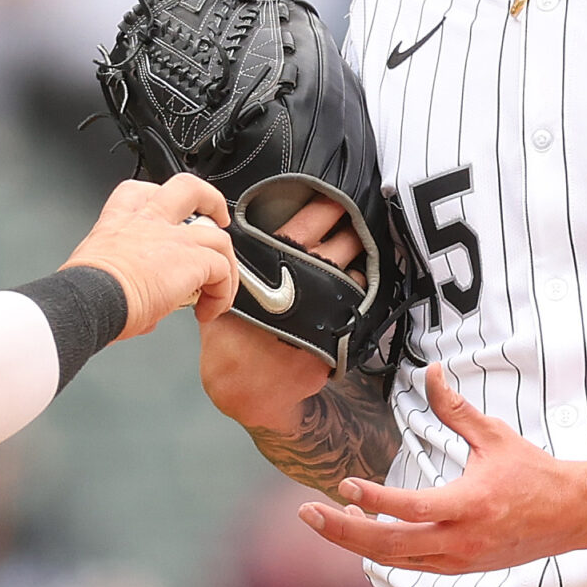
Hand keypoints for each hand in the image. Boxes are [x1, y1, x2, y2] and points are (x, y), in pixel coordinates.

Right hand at [64, 174, 236, 339]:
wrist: (88, 301)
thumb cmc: (81, 293)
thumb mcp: (92, 276)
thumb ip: (123, 286)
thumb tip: (142, 310)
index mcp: (118, 222)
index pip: (139, 191)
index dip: (158, 197)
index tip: (168, 215)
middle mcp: (148, 222)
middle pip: (188, 188)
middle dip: (210, 200)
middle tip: (217, 218)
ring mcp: (174, 238)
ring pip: (218, 235)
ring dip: (226, 261)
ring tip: (223, 282)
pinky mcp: (192, 261)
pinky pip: (223, 271)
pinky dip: (223, 293)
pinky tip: (210, 310)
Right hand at [196, 193, 365, 430]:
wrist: (244, 387)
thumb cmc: (229, 337)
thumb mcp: (226, 290)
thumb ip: (239, 262)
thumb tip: (236, 238)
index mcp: (278, 260)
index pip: (313, 218)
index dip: (329, 205)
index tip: (338, 199)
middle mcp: (309, 278)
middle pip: (345, 242)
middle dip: (353, 232)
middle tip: (354, 227)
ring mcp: (329, 305)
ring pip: (358, 273)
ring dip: (359, 265)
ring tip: (355, 261)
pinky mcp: (340, 331)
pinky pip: (360, 307)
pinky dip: (359, 298)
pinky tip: (352, 295)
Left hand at [296, 369, 586, 572]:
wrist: (573, 515)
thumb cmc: (535, 474)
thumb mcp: (494, 436)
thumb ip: (456, 408)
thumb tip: (431, 371)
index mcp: (470, 506)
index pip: (411, 509)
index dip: (374, 498)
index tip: (344, 483)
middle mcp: (461, 541)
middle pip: (389, 546)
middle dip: (342, 532)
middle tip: (308, 514)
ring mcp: (460, 560)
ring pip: (395, 560)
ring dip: (356, 541)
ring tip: (327, 518)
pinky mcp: (461, 568)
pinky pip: (410, 564)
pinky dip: (382, 549)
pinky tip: (363, 527)